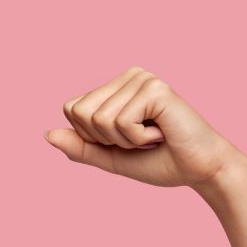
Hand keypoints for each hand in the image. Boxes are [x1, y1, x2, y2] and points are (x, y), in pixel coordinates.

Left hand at [44, 66, 244, 188]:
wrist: (199, 170)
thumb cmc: (159, 161)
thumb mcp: (110, 157)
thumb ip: (81, 147)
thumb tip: (47, 134)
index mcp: (116, 87)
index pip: (71, 109)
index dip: (90, 136)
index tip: (123, 140)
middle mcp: (128, 76)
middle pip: (80, 113)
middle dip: (105, 138)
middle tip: (138, 139)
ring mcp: (142, 79)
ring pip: (99, 119)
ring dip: (124, 141)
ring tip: (151, 136)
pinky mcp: (155, 88)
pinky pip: (120, 122)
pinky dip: (137, 139)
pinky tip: (160, 133)